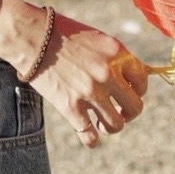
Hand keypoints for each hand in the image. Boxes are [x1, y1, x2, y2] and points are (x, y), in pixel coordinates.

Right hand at [29, 15, 148, 148]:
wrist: (30, 36)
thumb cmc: (62, 33)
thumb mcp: (97, 39)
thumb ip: (116, 58)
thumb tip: (134, 78)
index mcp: (118, 53)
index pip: (143, 81)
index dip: (138, 91)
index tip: (128, 93)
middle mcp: (108, 74)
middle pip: (135, 107)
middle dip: (128, 112)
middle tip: (118, 111)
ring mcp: (90, 92)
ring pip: (116, 125)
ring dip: (110, 126)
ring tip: (101, 122)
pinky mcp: (71, 106)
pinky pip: (90, 136)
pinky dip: (91, 140)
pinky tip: (89, 136)